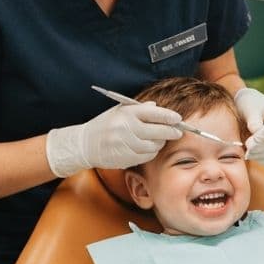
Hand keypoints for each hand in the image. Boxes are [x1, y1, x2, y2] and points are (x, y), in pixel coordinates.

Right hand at [45, 102, 181, 177]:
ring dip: (160, 143)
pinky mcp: (126, 158)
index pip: (153, 113)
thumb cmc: (105, 125)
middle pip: (158, 131)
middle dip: (172, 131)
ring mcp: (126, 144)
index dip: (169, 116)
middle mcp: (127, 128)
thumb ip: (139, 109)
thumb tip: (157, 106)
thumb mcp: (119, 111)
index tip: (178, 119)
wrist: (85, 144)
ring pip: (154, 146)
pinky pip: (147, 156)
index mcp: (126, 113)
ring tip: (159, 139)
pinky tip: (148, 148)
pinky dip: (151, 152)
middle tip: (178, 131)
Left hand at [234, 87, 263, 164]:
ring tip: (248, 154)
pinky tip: (255, 157)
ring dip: (263, 155)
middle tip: (247, 150)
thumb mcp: (249, 109)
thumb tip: (256, 137)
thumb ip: (253, 122)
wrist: (254, 108)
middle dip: (263, 147)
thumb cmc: (250, 106)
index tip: (249, 143)